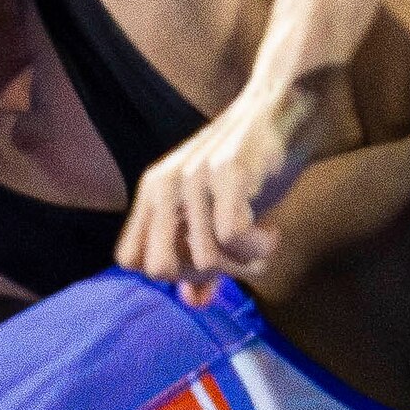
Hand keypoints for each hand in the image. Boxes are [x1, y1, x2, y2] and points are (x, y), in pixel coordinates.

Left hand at [121, 65, 353, 290]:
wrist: (280, 105)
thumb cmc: (249, 163)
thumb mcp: (216, 210)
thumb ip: (202, 258)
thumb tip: (193, 303)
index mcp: (153, 191)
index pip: (130, 259)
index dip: (168, 273)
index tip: (207, 261)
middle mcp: (165, 184)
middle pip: (159, 268)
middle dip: (202, 275)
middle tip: (234, 260)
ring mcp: (195, 177)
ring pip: (205, 258)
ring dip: (242, 265)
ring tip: (262, 246)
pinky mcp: (229, 172)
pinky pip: (232, 237)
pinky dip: (257, 249)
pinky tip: (271, 234)